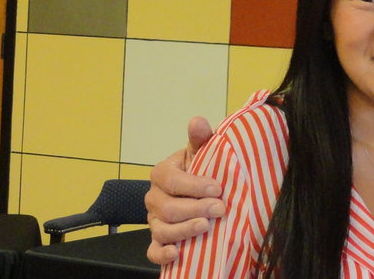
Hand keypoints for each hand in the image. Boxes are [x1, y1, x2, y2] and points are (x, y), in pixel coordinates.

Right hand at [145, 116, 224, 264]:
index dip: (194, 185)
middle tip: (220, 208)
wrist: (196, 191)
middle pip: (168, 207)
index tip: (217, 188)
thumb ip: (200, 138)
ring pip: (162, 229)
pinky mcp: (158, 239)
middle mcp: (154, 198)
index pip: (172, 180)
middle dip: (196, 208)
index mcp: (162, 174)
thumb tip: (198, 120)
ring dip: (185, 230)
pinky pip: (153, 251)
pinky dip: (163, 253)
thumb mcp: (200, 152)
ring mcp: (154, 220)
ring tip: (206, 227)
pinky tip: (178, 253)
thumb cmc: (199, 169)